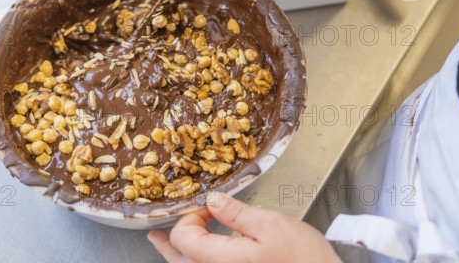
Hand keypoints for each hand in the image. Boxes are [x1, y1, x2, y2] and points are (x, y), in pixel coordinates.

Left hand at [148, 192, 340, 262]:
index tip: (207, 206)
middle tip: (155, 234)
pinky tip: (199, 255)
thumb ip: (235, 213)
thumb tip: (211, 201)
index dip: (189, 217)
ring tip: (165, 244)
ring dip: (178, 255)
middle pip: (181, 260)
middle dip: (168, 243)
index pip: (184, 238)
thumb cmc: (303, 260)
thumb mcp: (269, 225)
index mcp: (222, 261)